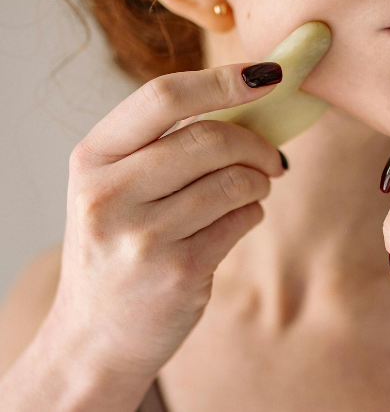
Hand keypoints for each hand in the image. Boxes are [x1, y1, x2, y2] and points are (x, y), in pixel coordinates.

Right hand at [48, 62, 285, 383]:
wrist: (94, 338)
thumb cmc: (116, 250)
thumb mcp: (116, 191)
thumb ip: (164, 148)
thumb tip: (245, 108)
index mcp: (92, 159)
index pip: (162, 97)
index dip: (222, 81)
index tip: (267, 75)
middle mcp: (110, 194)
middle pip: (209, 138)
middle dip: (256, 144)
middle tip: (273, 157)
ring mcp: (143, 236)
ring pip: (233, 181)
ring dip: (258, 181)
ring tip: (253, 190)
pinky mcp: (178, 271)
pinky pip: (241, 219)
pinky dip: (253, 212)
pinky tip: (239, 219)